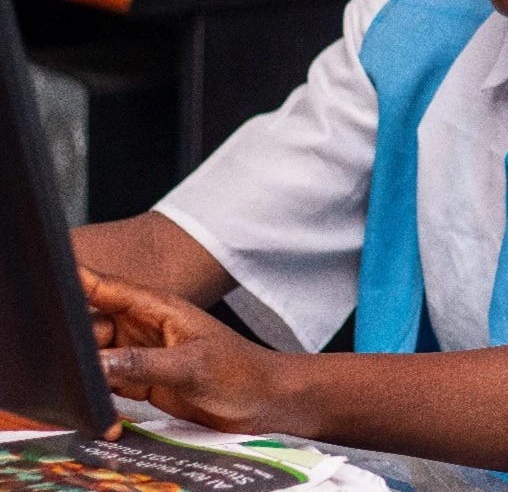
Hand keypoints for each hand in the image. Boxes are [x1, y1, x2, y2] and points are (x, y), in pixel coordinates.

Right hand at [81, 267, 288, 437]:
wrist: (267, 401)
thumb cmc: (243, 373)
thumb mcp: (191, 367)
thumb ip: (142, 364)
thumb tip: (97, 363)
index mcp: (160, 309)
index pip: (109, 289)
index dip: (78, 284)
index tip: (51, 289)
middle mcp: (147, 327)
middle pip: (93, 326)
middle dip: (80, 343)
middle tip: (80, 366)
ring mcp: (145, 353)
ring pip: (98, 356)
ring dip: (92, 372)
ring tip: (98, 391)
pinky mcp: (145, 380)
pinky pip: (110, 383)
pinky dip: (103, 395)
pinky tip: (107, 411)